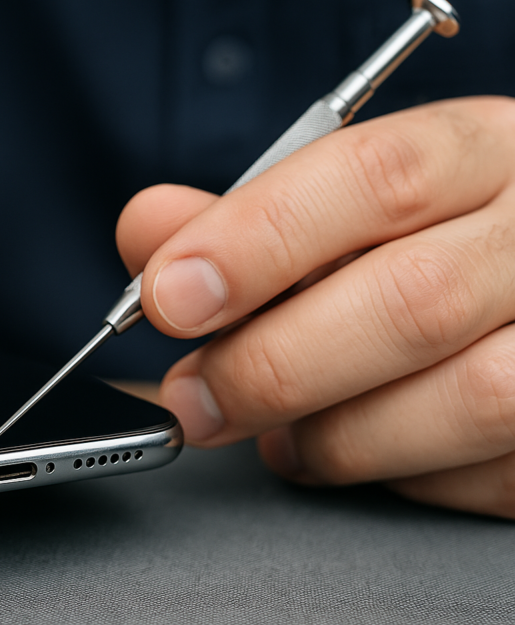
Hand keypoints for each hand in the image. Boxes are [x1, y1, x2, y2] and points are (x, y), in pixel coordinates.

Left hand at [116, 96, 514, 518]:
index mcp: (486, 151)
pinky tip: (353, 452)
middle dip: (272, 362)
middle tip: (194, 397)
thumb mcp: (357, 204)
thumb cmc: (441, 238)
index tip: (168, 293)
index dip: (257, 238)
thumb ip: (253, 217)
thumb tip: (148, 230)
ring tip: (275, 436)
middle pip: (412, 299)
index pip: (377, 176)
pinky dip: (397, 475)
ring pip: (466, 400)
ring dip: (334, 433)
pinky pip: (489, 473)